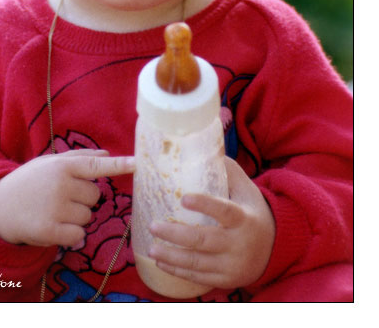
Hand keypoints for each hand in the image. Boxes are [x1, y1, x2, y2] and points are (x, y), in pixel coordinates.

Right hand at [0, 149, 134, 247]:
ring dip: (76, 217)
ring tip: (54, 210)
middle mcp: (60, 185)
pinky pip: (78, 234)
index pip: (95, 166)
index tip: (138, 163)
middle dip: (83, 198)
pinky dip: (70, 234)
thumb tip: (107, 154)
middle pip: (95, 196)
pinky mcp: (50, 230)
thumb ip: (80, 158)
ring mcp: (55, 208)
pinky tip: (53, 225)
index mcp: (62, 166)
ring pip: (88, 216)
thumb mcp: (50, 162)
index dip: (119, 165)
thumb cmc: (30, 181)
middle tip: (61, 197)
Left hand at [148, 157, 274, 289]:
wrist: (274, 248)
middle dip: (176, 235)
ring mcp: (232, 265)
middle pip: (204, 240)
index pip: (223, 211)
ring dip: (172, 256)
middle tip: (153, 225)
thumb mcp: (246, 190)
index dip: (204, 205)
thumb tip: (205, 146)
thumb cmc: (252, 212)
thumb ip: (227, 171)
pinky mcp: (226, 280)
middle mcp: (238, 243)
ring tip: (151, 248)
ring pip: (198, 263)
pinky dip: (178, 271)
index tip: (183, 198)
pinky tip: (161, 262)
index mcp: (243, 218)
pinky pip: (199, 278)